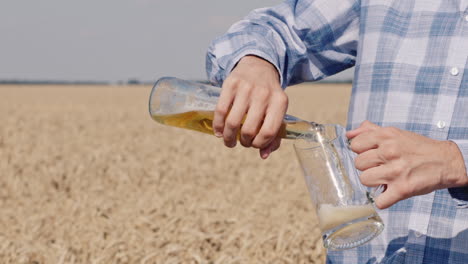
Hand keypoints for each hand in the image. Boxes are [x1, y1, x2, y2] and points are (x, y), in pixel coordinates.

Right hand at [213, 55, 287, 158]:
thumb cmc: (268, 95)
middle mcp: (264, 94)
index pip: (269, 132)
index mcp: (280, 102)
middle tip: (242, 142)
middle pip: (249, 130)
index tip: (254, 145)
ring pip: (233, 122)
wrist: (258, 66)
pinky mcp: (230, 84)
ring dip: (228, 137)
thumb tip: (263, 155)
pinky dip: (218, 125)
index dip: (259, 144)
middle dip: (243, 142)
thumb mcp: (277, 111)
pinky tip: (219, 131)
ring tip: (228, 140)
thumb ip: (274, 135)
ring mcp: (246, 88)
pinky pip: (220, 111)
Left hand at [347, 121, 467, 208]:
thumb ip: (370, 131)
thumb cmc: (418, 148)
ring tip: (385, 179)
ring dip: (374, 183)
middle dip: (368, 167)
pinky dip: (383, 201)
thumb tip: (349, 135)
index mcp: (386, 136)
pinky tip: (390, 194)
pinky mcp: (402, 189)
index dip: (362, 151)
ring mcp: (395, 171)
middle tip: (381, 167)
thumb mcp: (395, 133)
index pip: (355, 145)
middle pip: (358, 164)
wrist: (447, 161)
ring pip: (364, 180)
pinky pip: (380, 201)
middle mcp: (389, 152)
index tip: (372, 155)